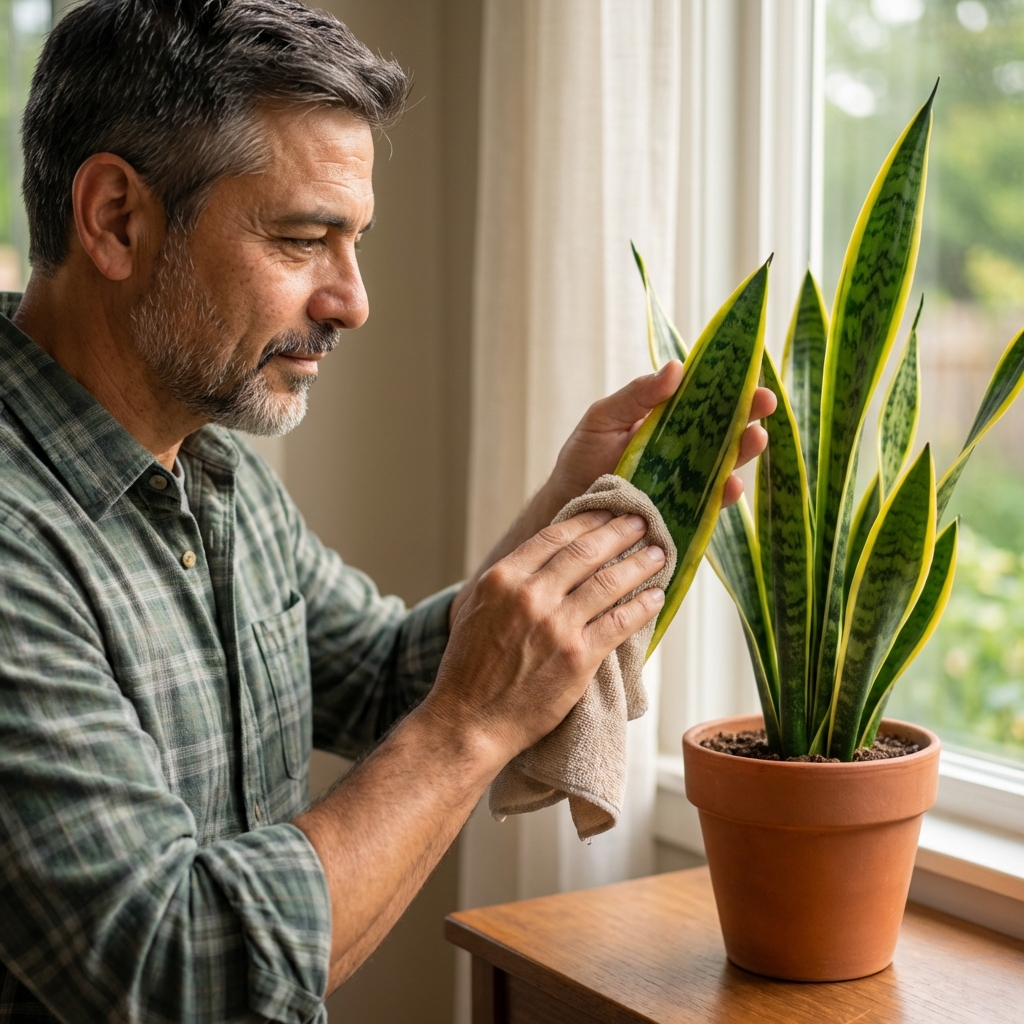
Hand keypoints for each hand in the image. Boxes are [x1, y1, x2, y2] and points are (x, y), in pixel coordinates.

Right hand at [426, 510, 665, 763]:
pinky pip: (619, 624)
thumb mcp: (477, 609)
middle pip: (586, 551)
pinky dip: (641, 606)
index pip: (555, 536)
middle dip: (619, 532)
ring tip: (656, 553)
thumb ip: (509, 582)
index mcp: (503, 579)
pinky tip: (656, 596)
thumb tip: (543, 560)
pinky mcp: (578, 658)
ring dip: (639, 563)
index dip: (588, 521)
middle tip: (641, 521)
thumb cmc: (470, 669)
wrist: (469, 721)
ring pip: (609, 582)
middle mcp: (530, 595)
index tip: (608, 513)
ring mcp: (556, 626)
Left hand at [546, 361, 776, 512]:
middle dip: (748, 416)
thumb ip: (636, 395)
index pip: (706, 399)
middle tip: (765, 402)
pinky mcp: (682, 512)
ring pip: (724, 465)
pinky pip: (709, 504)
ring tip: (756, 438)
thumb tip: (676, 367)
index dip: (731, 387)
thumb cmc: (582, 458)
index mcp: (668, 421)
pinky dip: (723, 496)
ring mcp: (685, 481)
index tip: (750, 375)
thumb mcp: (603, 418)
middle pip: (724, 430)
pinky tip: (731, 485)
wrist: (566, 506)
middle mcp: (683, 450)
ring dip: (743, 452)